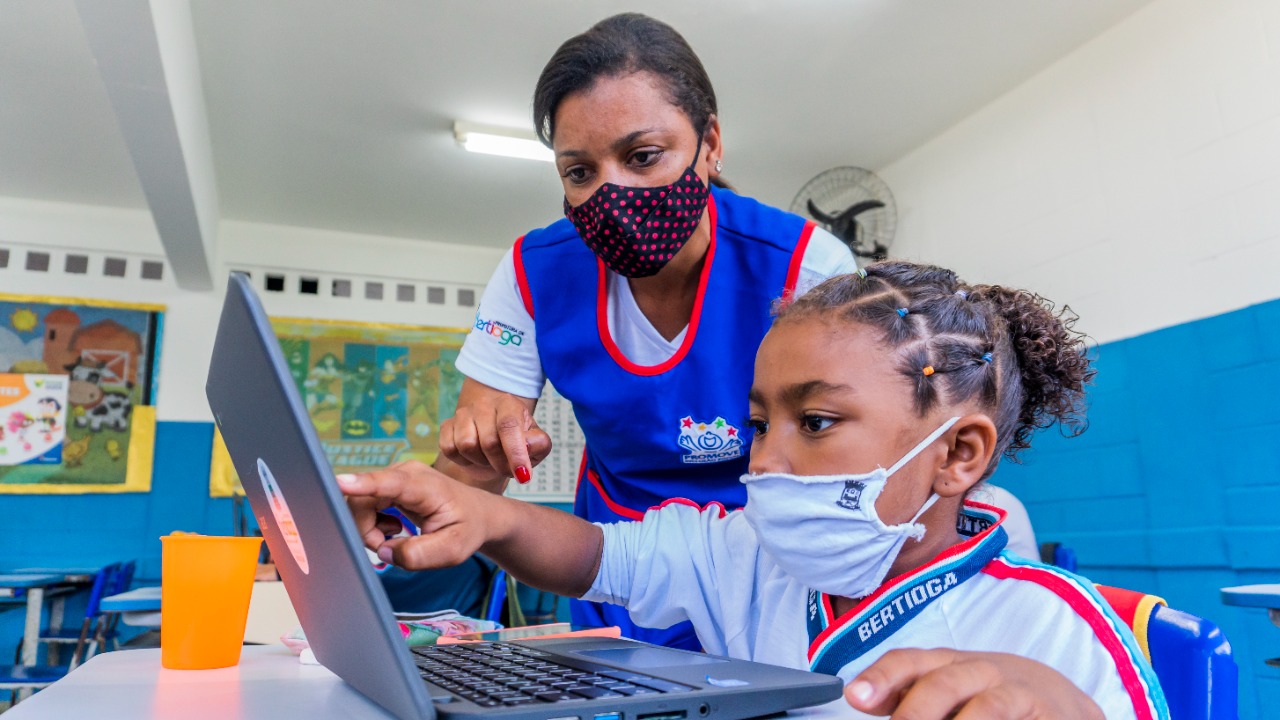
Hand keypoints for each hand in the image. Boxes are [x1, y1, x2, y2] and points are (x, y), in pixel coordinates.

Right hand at [337, 461, 505, 569]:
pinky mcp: (390, 484)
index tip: (339, 482)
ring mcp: (396, 476)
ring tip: (398, 537)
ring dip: (370, 529)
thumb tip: (385, 552)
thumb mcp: (451, 551)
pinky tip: (396, 528)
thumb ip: (418, 555)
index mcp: (424, 487)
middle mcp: (406, 474)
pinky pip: (365, 504)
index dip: (362, 484)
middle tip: (390, 548)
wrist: (478, 515)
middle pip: (362, 500)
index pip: (388, 483)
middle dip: (366, 531)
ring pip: (359, 503)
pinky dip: (373, 524)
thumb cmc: (467, 529)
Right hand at [439, 380, 551, 488]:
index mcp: (509, 404)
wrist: (495, 443)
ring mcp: (462, 414)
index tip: (523, 475)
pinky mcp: (446, 426)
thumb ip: (539, 444)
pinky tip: (473, 457)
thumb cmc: (519, 443)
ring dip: (480, 461)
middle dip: (500, 463)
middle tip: (506, 468)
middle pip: (488, 441)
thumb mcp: (537, 445)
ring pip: (466, 445)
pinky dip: (462, 460)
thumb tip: (528, 445)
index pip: (509, 426)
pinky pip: (449, 449)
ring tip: (490, 459)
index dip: (515, 452)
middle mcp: (484, 404)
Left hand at [844, 648, 1103, 719]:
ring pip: (985, 707)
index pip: (908, 662)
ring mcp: (1013, 692)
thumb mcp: (945, 690)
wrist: (1059, 701)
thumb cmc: (987, 697)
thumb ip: (904, 695)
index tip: (856, 697)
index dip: (882, 677)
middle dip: (917, 711)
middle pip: (942, 683)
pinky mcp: (1044, 712)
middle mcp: (977, 671)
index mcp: (945, 663)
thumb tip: (860, 698)